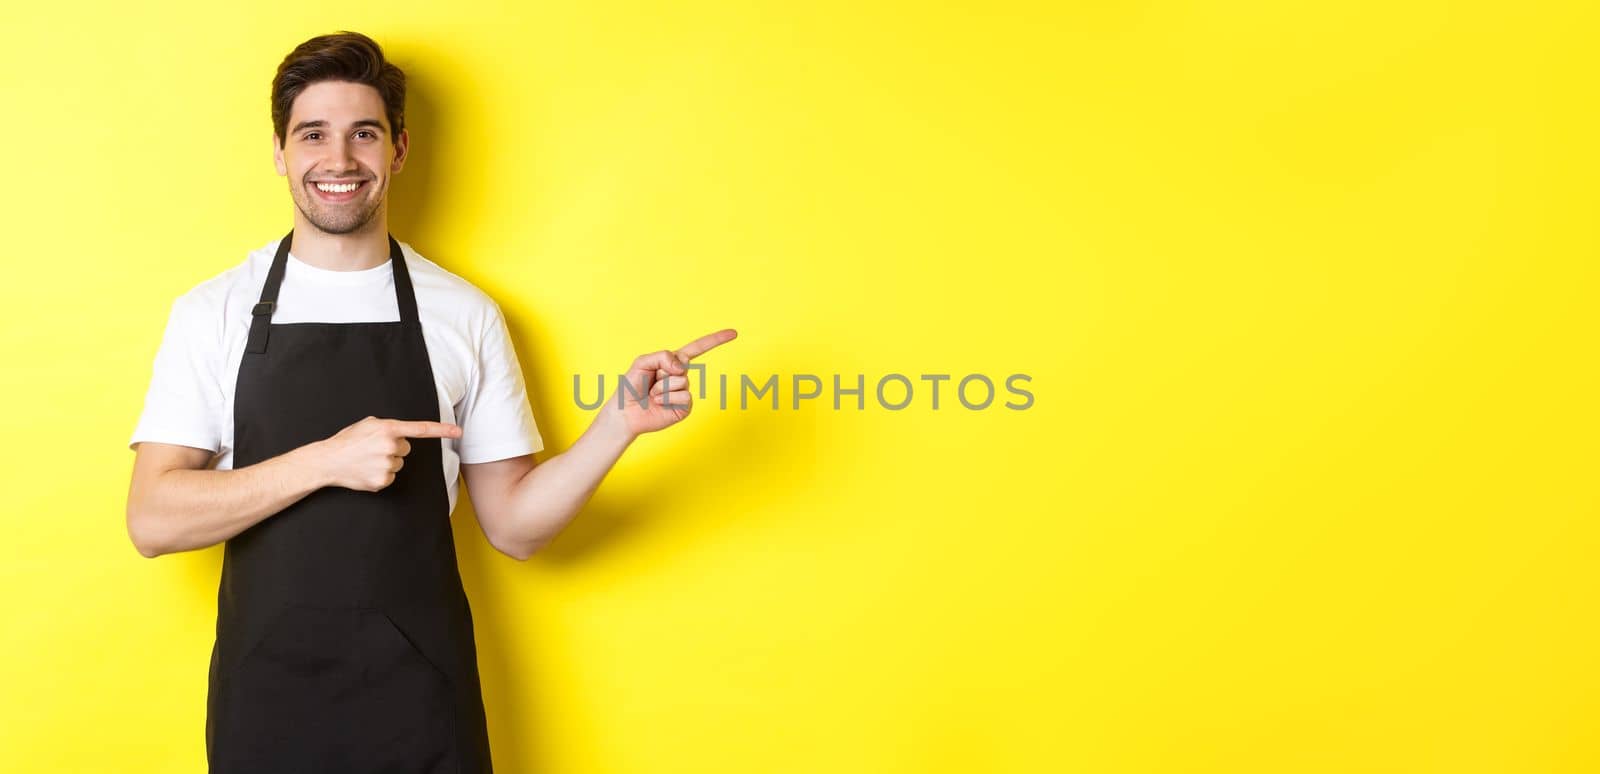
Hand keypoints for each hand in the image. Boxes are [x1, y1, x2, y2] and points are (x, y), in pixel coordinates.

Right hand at [313, 415, 462, 491]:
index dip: (442, 430)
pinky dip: (380, 475)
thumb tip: (401, 435)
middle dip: (393, 449)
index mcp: (387, 428)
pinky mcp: (382, 481)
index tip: (458, 431)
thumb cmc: (347, 441)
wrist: (326, 461)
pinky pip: (391, 477)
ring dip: (386, 462)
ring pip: (398, 464)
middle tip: (372, 449)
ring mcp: (386, 465)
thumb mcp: (367, 424)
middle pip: (406, 449)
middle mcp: (390, 446)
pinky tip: (366, 471)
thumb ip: (388, 427)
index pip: (420, 429)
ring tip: (366, 460)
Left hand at [603, 329, 737, 438]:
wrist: (625, 412)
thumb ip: (662, 356)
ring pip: (681, 382)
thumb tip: (682, 367)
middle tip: (651, 382)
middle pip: (682, 366)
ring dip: (662, 388)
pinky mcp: (685, 407)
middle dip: (662, 372)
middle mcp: (681, 376)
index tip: (734, 333)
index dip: (715, 340)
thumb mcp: (642, 362)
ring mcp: (684, 392)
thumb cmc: (632, 386)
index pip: (698, 348)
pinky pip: (684, 397)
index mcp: (673, 362)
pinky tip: (659, 404)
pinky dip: (668, 399)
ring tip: (653, 395)